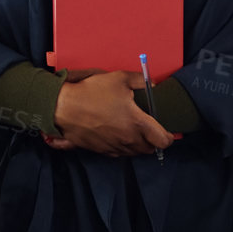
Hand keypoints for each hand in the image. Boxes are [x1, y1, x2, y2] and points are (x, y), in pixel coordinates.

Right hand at [42, 70, 174, 156]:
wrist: (63, 108)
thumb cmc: (93, 92)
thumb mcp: (119, 78)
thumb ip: (140, 81)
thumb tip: (153, 83)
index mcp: (137, 123)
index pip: (162, 140)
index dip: (169, 138)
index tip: (168, 132)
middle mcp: (128, 139)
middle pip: (149, 149)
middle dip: (153, 142)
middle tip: (150, 130)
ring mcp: (113, 147)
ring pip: (133, 153)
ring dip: (138, 146)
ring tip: (134, 133)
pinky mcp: (100, 150)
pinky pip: (117, 153)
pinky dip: (122, 148)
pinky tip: (117, 136)